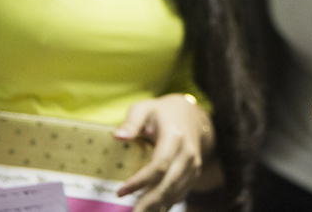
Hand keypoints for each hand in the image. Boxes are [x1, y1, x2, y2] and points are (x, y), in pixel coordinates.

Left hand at [115, 93, 214, 211]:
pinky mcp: (193, 174)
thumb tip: (118, 137)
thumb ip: (131, 121)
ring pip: (175, 192)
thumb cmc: (161, 113)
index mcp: (174, 136)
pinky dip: (166, 204)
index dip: (140, 181)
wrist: (192, 117)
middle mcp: (187, 153)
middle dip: (149, 202)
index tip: (120, 192)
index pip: (159, 164)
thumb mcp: (144, 109)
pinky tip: (150, 211)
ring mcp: (192, 165)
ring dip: (157, 206)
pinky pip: (180, 194)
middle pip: (168, 183)